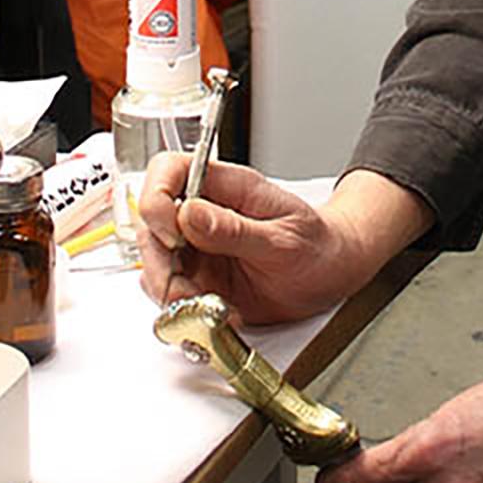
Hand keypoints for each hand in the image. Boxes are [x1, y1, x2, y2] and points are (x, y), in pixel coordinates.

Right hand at [137, 159, 425, 324]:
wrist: (331, 274)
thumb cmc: (316, 245)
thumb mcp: (282, 238)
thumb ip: (234, 229)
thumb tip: (188, 213)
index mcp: (227, 186)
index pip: (169, 171)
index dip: (156, 199)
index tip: (172, 235)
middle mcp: (206, 212)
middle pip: (151, 222)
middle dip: (158, 258)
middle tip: (184, 285)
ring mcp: (198, 245)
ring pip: (154, 260)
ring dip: (168, 288)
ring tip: (204, 303)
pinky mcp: (199, 276)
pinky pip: (168, 289)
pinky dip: (179, 307)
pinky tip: (210, 311)